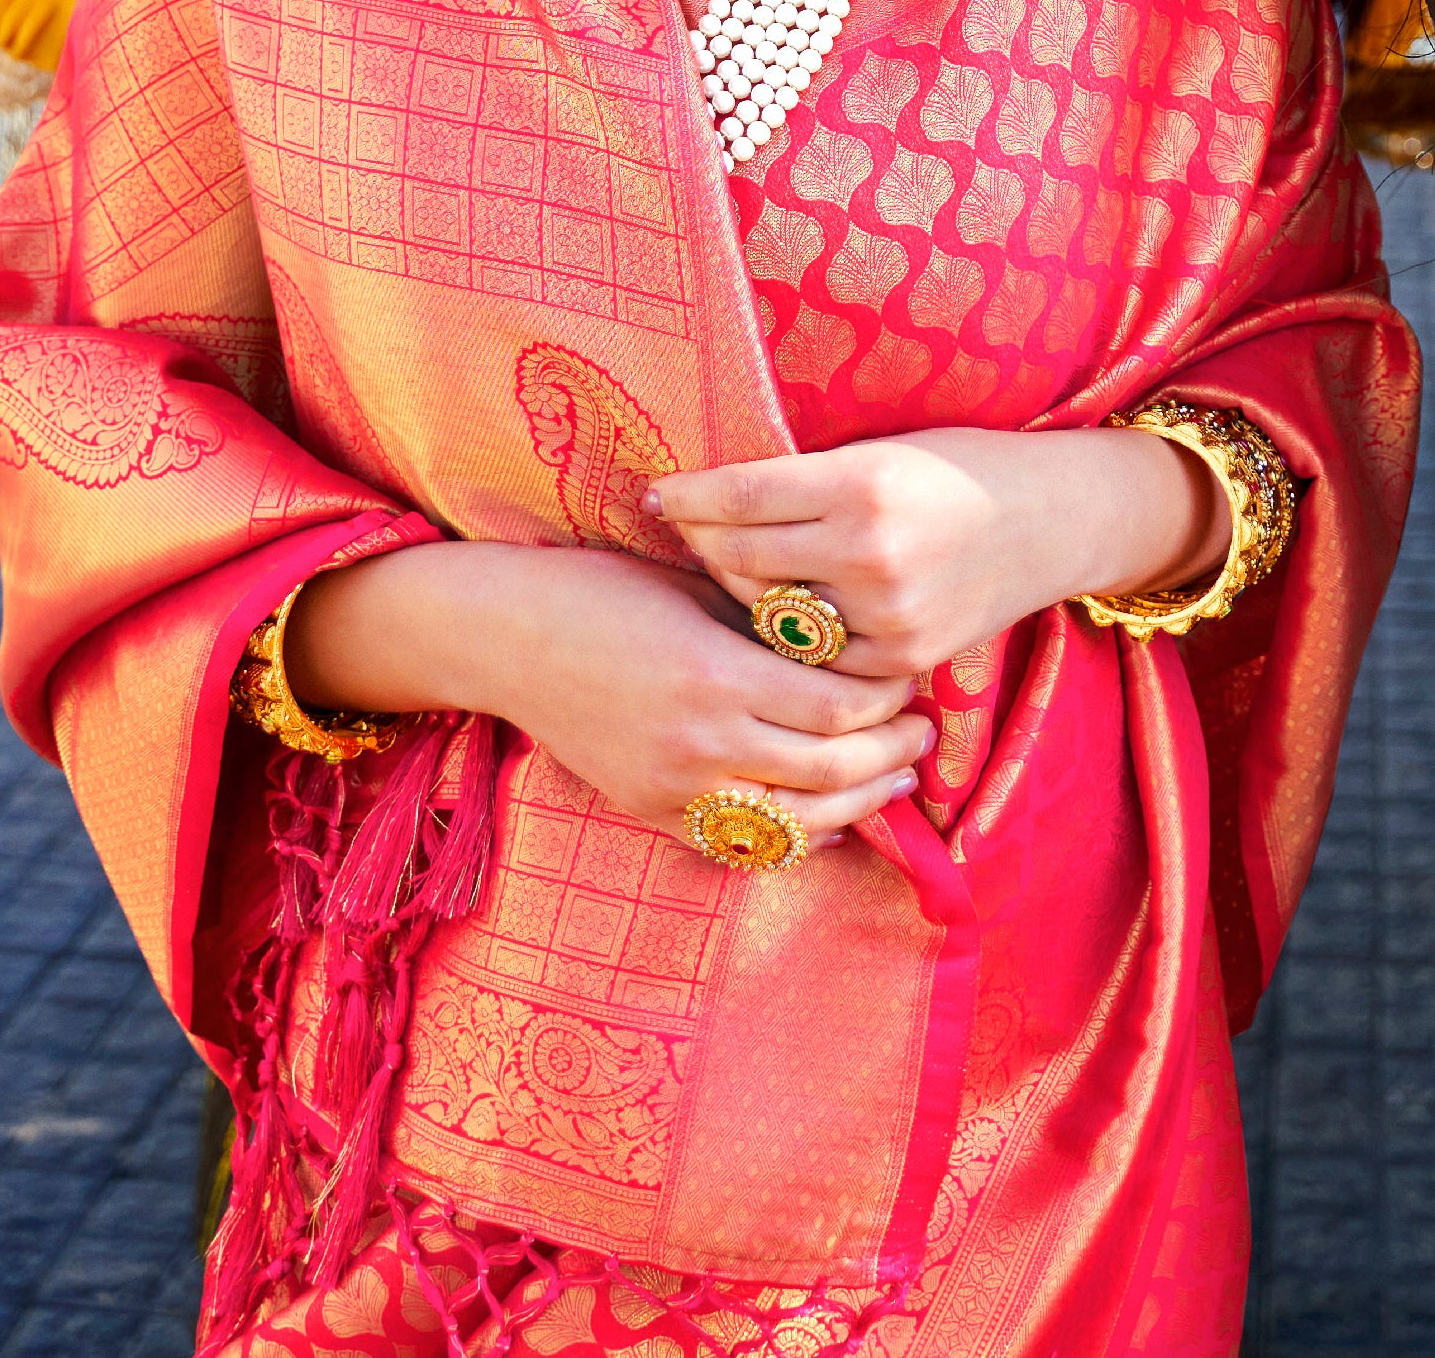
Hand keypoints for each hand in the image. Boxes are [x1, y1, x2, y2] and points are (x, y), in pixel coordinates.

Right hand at [284, 540, 932, 851]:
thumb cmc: (608, 589)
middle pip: (830, 771)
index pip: (838, 708)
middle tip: (922, 732)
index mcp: (718, 675)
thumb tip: (852, 636)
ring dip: (858, 802)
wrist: (511, 637)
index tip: (910, 676)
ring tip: (893, 777)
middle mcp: (701, 745)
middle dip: (889, 753)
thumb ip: (769, 623)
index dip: (886, 698)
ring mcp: (675, 790)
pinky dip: (797, 837)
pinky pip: (743, 845)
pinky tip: (828, 815)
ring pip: (796, 823)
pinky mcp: (652, 814)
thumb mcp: (698, 589)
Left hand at [647, 424, 1226, 679]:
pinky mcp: (902, 659)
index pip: (742, 494)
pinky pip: (816, 658)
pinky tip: (772, 614)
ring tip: (720, 565)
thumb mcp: (881, 450)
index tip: (656, 493)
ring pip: (771, 613)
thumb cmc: (959, 465)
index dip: (688, 495)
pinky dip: (789, 636)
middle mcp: (869, 552)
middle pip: (743, 556)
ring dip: (737, 588)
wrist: (1050, 518)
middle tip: (678, 529)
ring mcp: (887, 615)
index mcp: (862, 483)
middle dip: (701, 541)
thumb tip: (717, 490)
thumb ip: (807, 477)